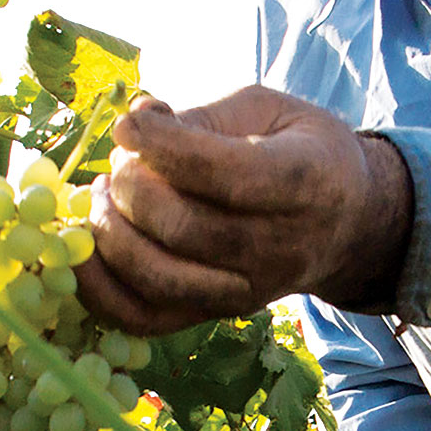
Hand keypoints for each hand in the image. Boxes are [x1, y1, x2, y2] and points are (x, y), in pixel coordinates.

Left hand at [76, 85, 413, 336]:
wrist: (347, 225)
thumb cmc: (300, 152)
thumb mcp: (270, 111)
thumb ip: (206, 114)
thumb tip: (137, 122)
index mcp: (304, 182)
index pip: (225, 174)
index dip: (164, 147)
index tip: (127, 124)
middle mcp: (279, 248)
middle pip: (184, 228)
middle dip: (132, 187)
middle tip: (120, 161)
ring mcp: (247, 292)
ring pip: (158, 278)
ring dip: (110, 232)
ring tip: (103, 194)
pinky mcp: (214, 316)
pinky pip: (143, 320)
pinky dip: (99, 288)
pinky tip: (84, 246)